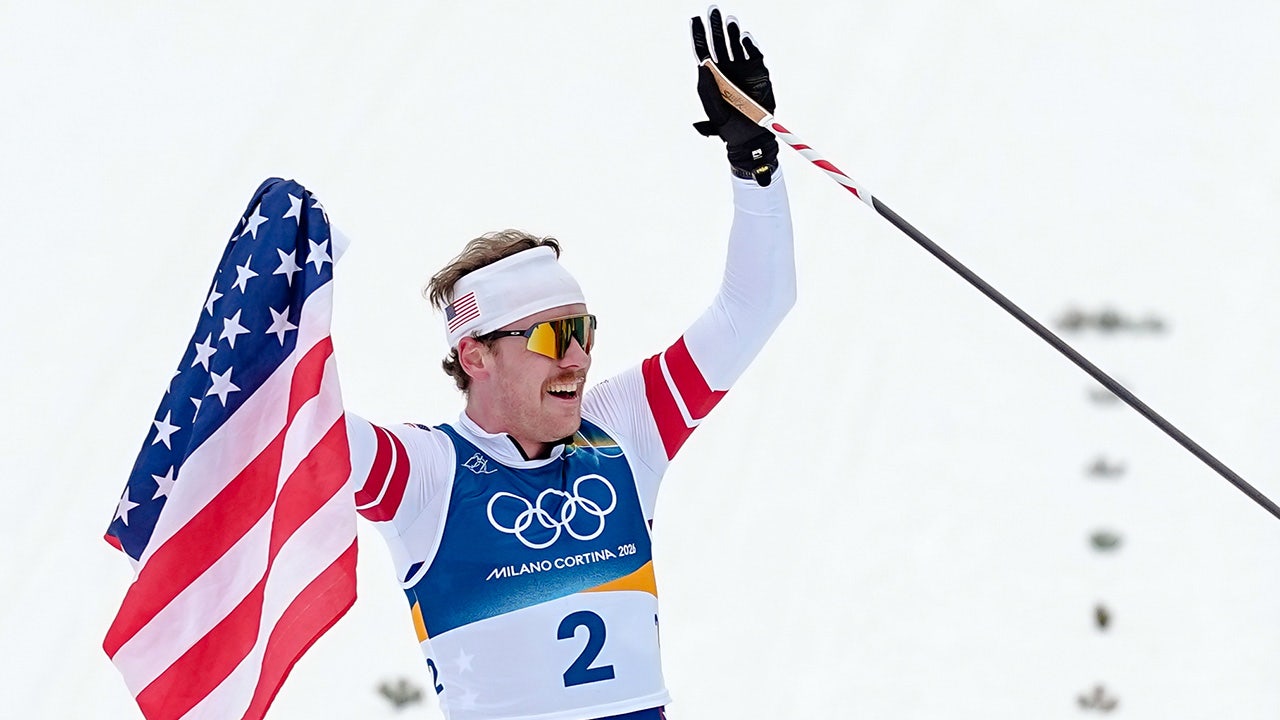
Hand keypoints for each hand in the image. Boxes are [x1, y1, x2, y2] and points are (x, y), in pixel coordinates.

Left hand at [690, 7, 777, 184]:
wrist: (749, 138)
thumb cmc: (727, 126)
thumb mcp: (712, 109)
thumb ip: (706, 89)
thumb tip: (702, 65)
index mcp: (712, 76)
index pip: (703, 51)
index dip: (698, 35)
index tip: (695, 19)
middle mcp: (727, 69)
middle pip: (719, 43)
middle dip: (715, 27)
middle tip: (713, 10)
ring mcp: (743, 70)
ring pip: (736, 46)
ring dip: (732, 32)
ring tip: (729, 21)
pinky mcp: (759, 74)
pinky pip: (754, 55)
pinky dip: (749, 46)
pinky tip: (743, 37)